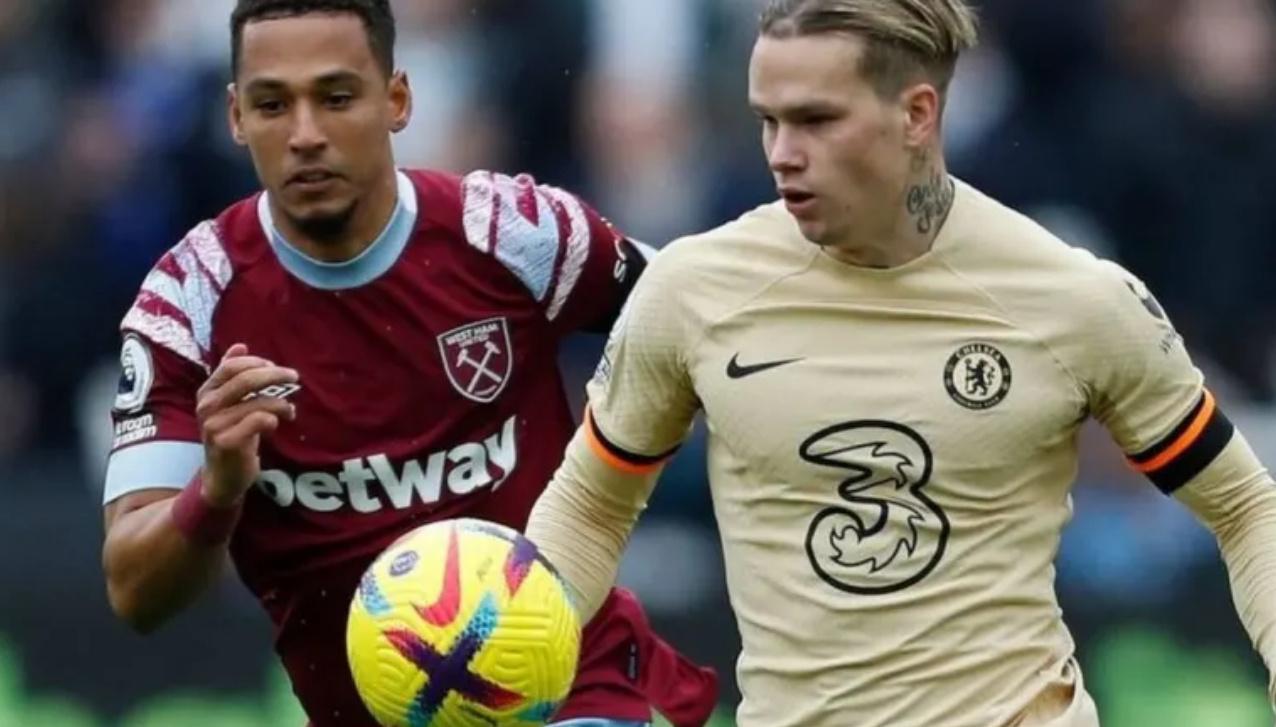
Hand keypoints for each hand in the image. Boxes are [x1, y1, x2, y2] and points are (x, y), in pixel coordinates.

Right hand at [195, 344, 298, 506]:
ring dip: (282, 403)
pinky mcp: (226, 442)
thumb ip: (231, 375)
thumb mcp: (229, 402)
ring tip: (290, 410)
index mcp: (207, 391)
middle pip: (246, 379)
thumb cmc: (231, 433)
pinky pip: (259, 420)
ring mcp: (214, 425)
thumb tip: (240, 345)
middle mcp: (207, 406)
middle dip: (276, 375)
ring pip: (257, 401)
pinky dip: (274, 418)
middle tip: (294, 378)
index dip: (258, 363)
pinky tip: (277, 424)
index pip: (233, 366)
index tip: (276, 368)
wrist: (223, 475)